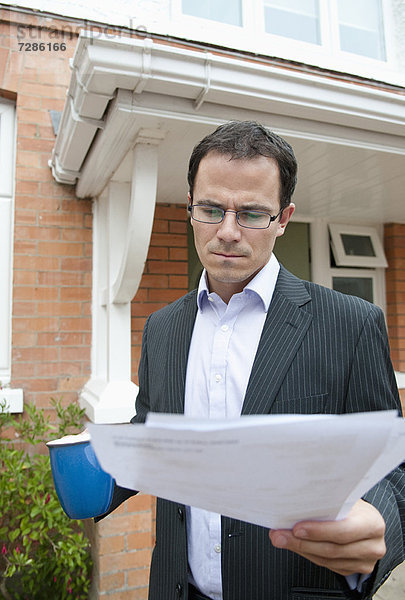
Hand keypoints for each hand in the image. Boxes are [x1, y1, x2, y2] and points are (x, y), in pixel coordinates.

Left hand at [269, 499, 385, 575]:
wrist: (366, 518)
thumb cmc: (353, 505)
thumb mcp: (346, 499)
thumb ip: (327, 502)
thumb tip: (293, 502)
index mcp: (372, 523)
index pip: (344, 531)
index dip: (319, 531)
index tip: (296, 527)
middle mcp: (373, 546)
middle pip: (332, 549)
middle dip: (302, 542)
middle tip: (279, 535)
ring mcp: (365, 561)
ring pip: (327, 560)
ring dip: (300, 549)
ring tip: (280, 538)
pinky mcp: (354, 569)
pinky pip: (327, 566)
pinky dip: (308, 554)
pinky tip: (295, 545)